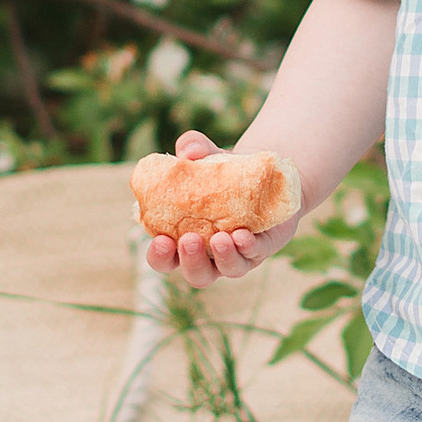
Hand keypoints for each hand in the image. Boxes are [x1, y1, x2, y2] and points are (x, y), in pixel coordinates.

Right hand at [143, 129, 303, 287]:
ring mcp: (237, 254)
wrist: (262, 173)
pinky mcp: (261, 247)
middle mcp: (210, 254)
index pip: (165, 259)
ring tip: (220, 238)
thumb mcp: (206, 155)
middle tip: (188, 240)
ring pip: (228, 270)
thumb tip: (188, 150)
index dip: (159, 257)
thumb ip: (193, 147)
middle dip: (190, 262)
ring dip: (223, 257)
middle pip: (197, 274)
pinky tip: (243, 235)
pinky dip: (248, 247)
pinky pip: (255, 254)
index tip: (160, 240)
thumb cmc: (222, 171)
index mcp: (183, 239)